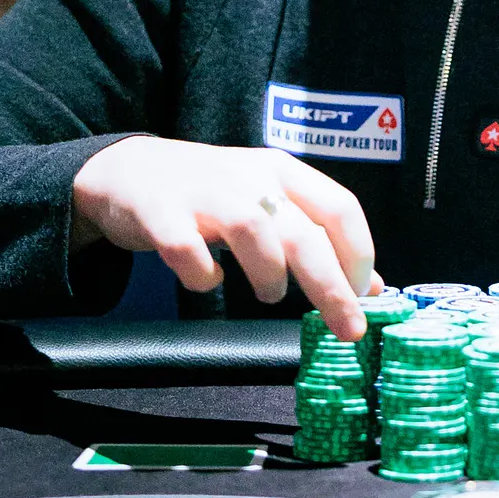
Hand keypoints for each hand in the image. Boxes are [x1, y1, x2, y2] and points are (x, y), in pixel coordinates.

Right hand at [72, 135, 382, 337]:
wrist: (128, 170)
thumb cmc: (210, 193)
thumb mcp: (268, 202)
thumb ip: (316, 236)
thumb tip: (370, 286)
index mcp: (281, 171)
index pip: (338, 206)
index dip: (359, 253)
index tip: (363, 295)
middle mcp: (248, 176)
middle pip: (300, 229)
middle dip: (330, 285)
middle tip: (347, 327)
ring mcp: (202, 192)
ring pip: (251, 227)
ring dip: (269, 272)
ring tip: (270, 295)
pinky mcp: (159, 212)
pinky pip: (184, 246)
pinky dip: (202, 274)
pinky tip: (207, 281)